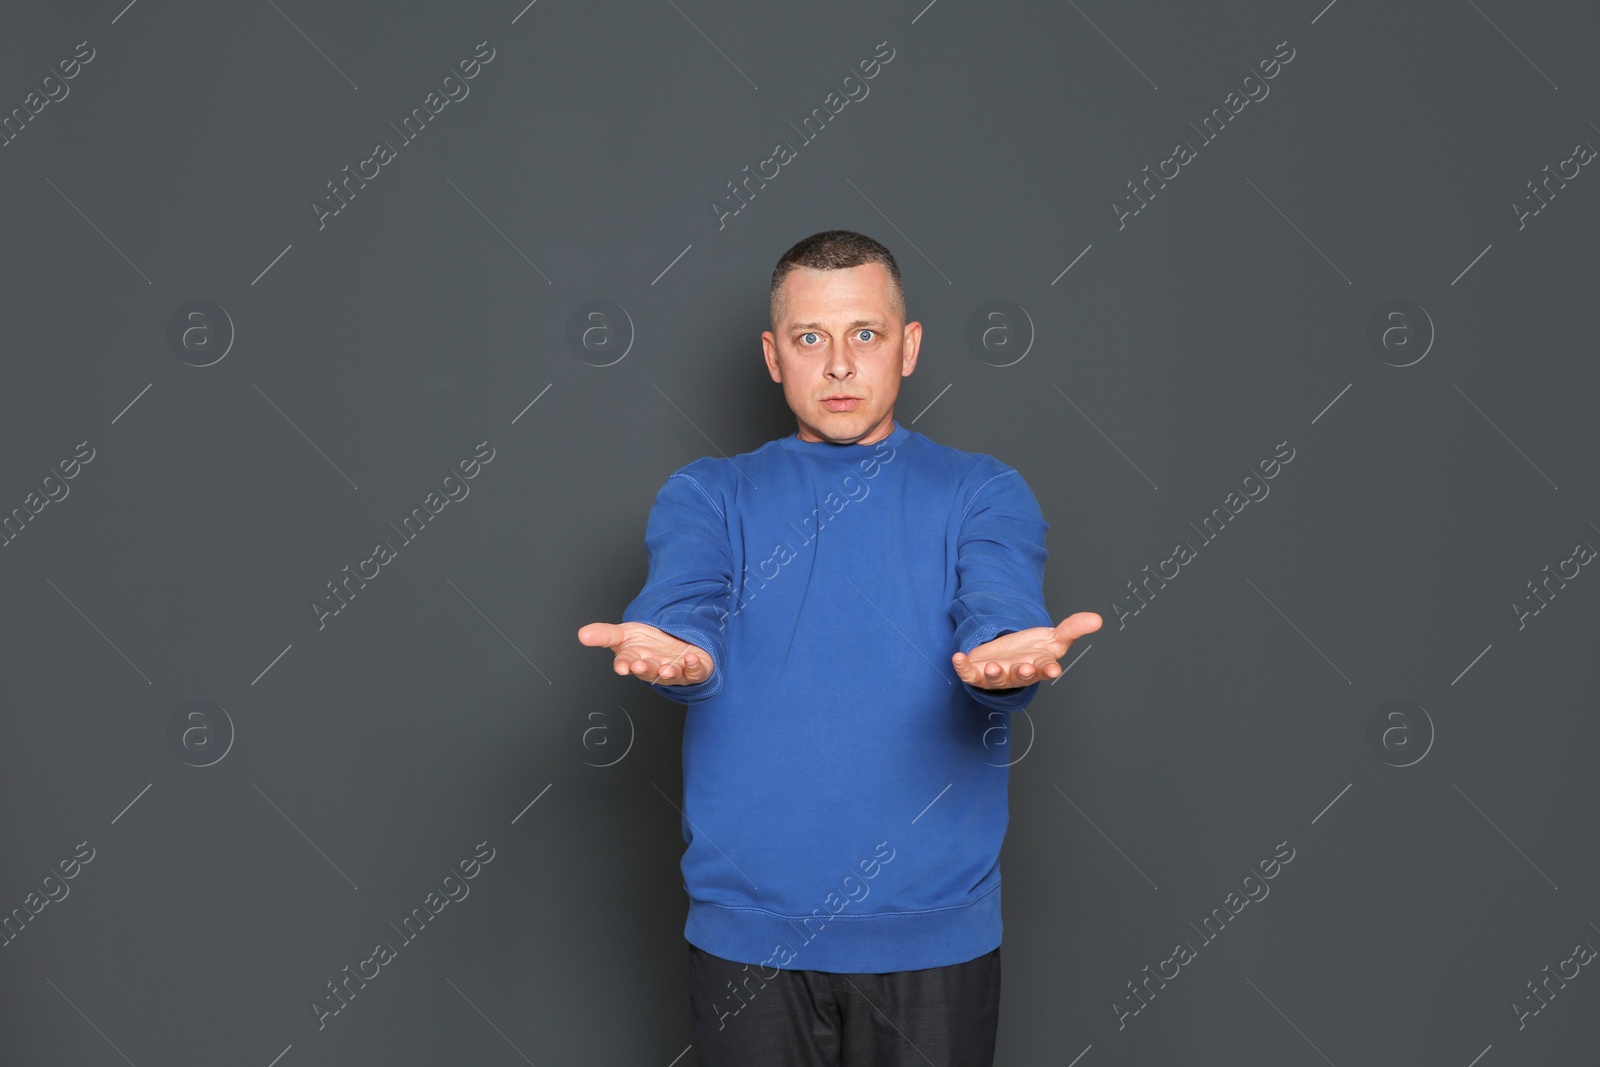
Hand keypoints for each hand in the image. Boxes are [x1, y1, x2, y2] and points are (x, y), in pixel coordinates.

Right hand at [577, 621, 714, 685]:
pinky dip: (694, 666)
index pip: (626, 663)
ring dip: (668, 673)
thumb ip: (604, 634)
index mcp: (635, 660)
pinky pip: (696, 672)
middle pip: (648, 670)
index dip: (624, 665)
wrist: (674, 642)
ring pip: (671, 675)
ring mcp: (674, 670)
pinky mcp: (694, 670)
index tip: (622, 666)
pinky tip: (690, 658)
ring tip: (666, 668)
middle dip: (645, 669)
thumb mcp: (624, 633)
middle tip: (639, 665)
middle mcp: (654, 667)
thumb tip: (582, 634)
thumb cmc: (648, 643)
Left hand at [952, 612, 1101, 688]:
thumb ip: (1074, 628)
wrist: (1007, 656)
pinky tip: (958, 658)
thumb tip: (1097, 619)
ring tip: (993, 666)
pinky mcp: (978, 673)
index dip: (1049, 670)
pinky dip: (963, 668)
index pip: (1046, 669)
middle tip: (1024, 668)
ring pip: (996, 679)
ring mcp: (998, 675)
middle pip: (1021, 676)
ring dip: (995, 674)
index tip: (1054, 670)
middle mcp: (1018, 673)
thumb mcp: (1055, 637)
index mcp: (1038, 665)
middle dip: (1022, 673)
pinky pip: (969, 674)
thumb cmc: (1032, 650)